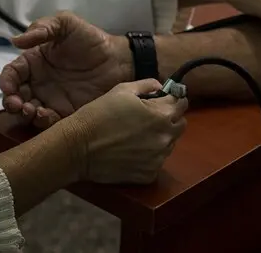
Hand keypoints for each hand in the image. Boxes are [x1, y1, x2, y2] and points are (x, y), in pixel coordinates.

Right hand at [0, 12, 129, 128]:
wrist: (119, 60)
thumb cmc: (90, 40)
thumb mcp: (66, 24)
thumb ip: (42, 27)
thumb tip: (15, 40)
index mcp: (34, 62)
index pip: (11, 73)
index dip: (5, 81)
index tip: (8, 88)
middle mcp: (38, 83)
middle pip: (15, 97)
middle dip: (11, 102)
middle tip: (18, 105)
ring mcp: (51, 100)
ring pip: (28, 112)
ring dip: (25, 114)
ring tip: (32, 111)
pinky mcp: (65, 114)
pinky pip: (49, 123)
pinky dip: (43, 122)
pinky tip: (47, 115)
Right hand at [70, 79, 187, 183]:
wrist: (78, 147)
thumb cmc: (99, 113)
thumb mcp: (122, 90)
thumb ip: (147, 85)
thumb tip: (160, 87)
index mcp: (161, 114)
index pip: (182, 103)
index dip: (172, 99)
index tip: (162, 99)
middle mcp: (165, 138)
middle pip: (180, 124)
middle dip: (169, 118)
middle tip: (149, 118)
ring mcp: (158, 159)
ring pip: (169, 144)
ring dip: (160, 138)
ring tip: (137, 136)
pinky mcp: (149, 175)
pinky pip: (157, 162)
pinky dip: (149, 156)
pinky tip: (132, 152)